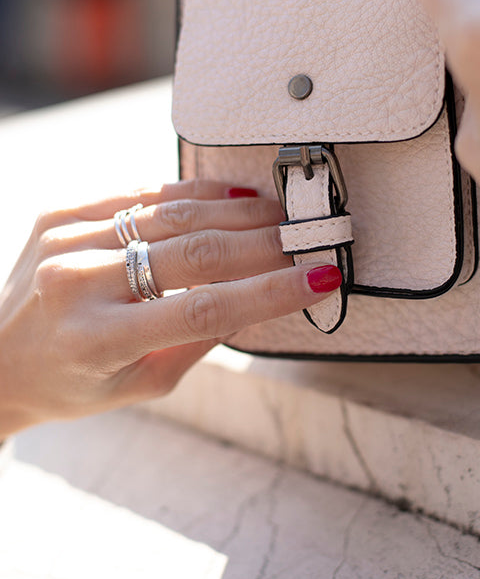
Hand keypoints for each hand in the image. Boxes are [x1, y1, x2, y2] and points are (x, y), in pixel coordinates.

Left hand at [0, 179, 340, 438]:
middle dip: (265, 244)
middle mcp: (77, 284)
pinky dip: (190, 192)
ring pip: (171, 215)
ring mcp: (66, 241)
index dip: (271, 292)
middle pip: (194, 253)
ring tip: (278, 214)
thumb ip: (199, 341)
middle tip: (307, 237)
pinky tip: (229, 196)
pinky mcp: (61, 213)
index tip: (319, 278)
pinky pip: (138, 193)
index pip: (205, 309)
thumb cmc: (72, 382)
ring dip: (235, 211)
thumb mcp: (141, 386)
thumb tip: (258, 297)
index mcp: (98, 341)